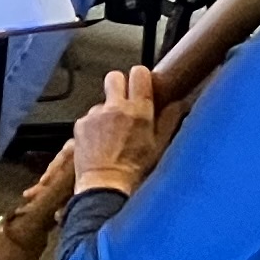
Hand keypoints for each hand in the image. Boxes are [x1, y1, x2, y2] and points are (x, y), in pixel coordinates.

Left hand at [70, 62, 162, 197]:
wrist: (106, 185)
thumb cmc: (136, 170)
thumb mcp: (160, 146)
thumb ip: (170, 120)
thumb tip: (179, 103)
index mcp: (138, 110)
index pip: (139, 74)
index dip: (141, 77)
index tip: (143, 85)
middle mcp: (115, 108)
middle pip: (114, 77)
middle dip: (120, 85)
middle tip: (126, 102)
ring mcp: (95, 115)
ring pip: (102, 102)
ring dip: (108, 111)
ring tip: (114, 134)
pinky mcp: (80, 124)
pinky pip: (89, 117)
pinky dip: (95, 126)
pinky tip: (101, 143)